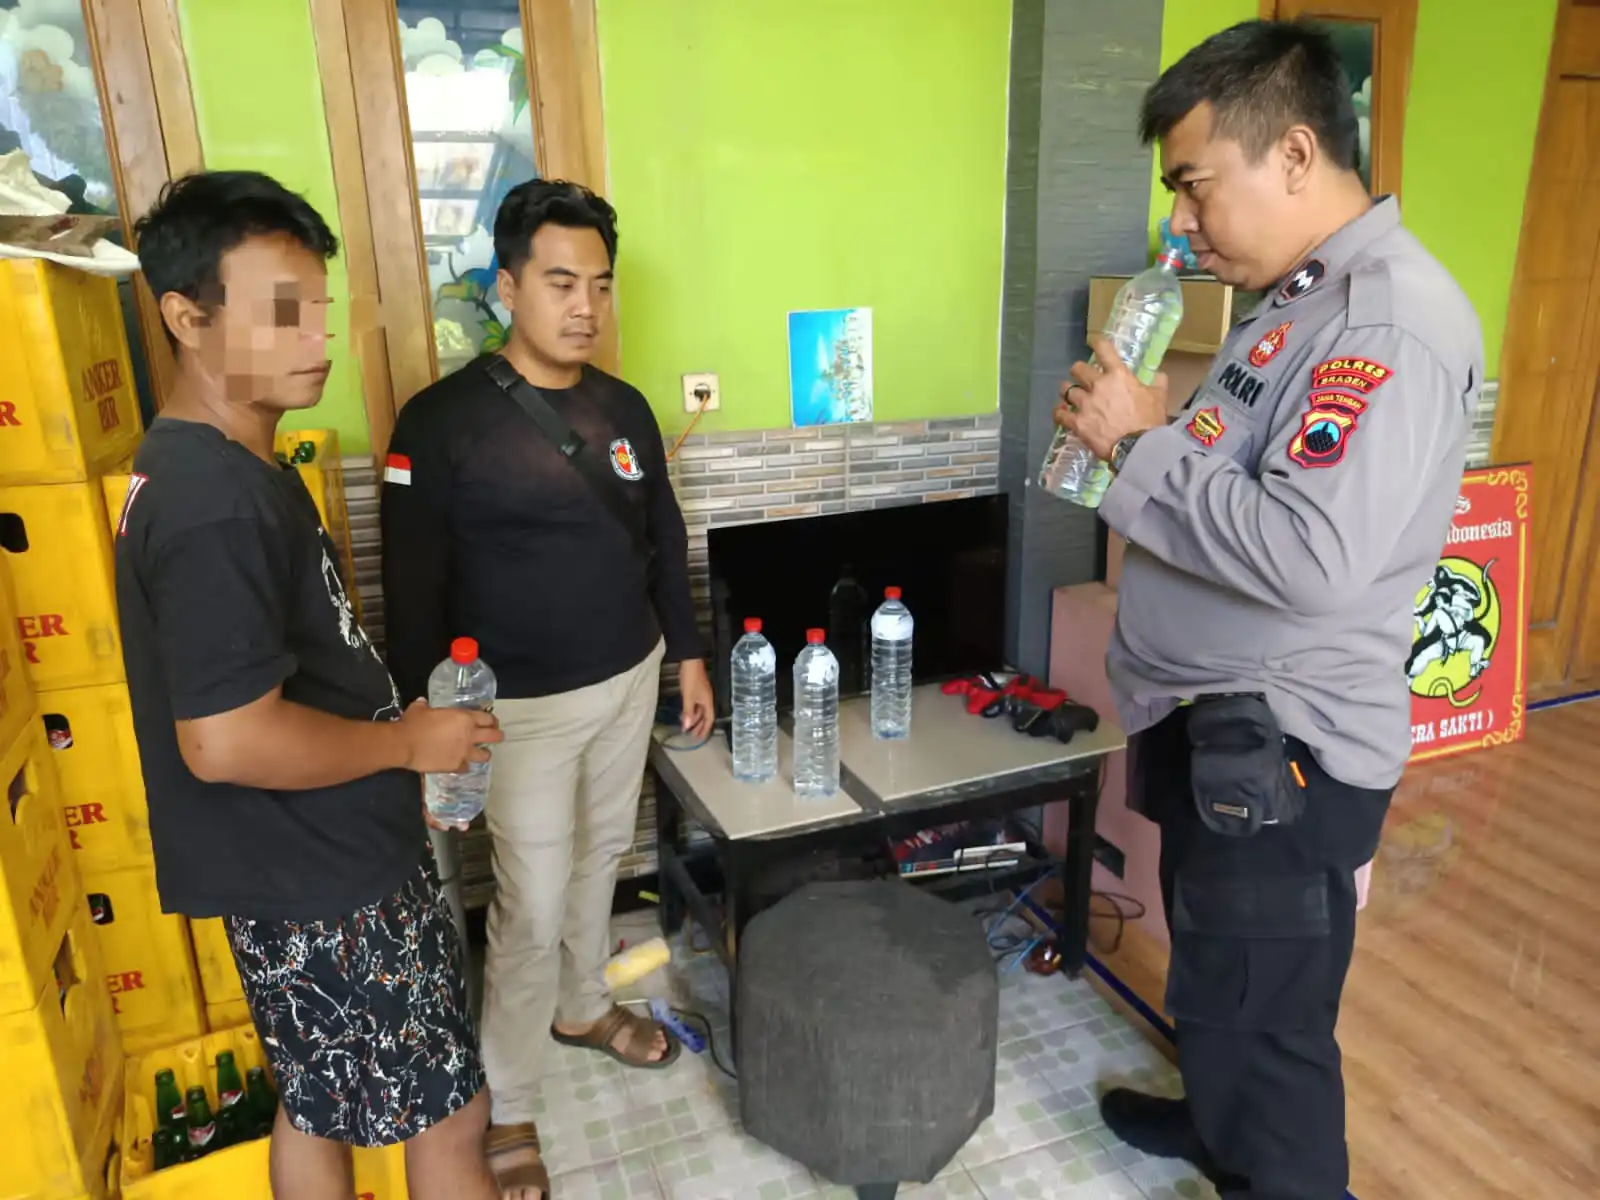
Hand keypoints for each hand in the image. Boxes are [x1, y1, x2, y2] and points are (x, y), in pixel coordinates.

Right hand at [398, 699, 502, 774]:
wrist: (404, 744)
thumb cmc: (413, 723)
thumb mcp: (420, 708)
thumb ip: (426, 705)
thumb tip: (424, 702)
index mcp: (464, 718)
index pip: (488, 718)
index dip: (491, 720)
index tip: (490, 722)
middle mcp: (469, 735)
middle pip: (494, 736)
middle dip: (496, 735)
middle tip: (494, 736)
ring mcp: (464, 752)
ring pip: (485, 755)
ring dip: (483, 753)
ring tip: (480, 753)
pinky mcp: (456, 766)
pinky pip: (467, 767)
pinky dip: (464, 765)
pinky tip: (459, 763)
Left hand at [677, 659, 714, 740]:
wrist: (690, 661)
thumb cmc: (691, 678)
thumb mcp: (688, 696)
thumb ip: (688, 712)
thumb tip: (686, 727)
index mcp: (708, 701)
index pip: (709, 719)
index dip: (705, 730)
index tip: (699, 738)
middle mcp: (707, 699)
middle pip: (705, 716)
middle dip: (700, 726)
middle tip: (692, 735)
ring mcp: (702, 694)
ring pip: (700, 710)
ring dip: (694, 719)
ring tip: (687, 726)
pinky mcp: (697, 690)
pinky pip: (696, 705)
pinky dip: (692, 711)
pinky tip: (686, 713)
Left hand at [1053, 337, 1169, 460]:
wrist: (1139, 448)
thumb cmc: (1150, 421)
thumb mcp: (1159, 398)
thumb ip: (1158, 383)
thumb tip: (1159, 375)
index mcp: (1118, 375)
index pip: (1103, 349)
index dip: (1096, 342)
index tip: (1092, 342)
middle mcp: (1098, 385)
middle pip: (1078, 368)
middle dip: (1079, 372)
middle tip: (1082, 378)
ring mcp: (1085, 404)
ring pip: (1066, 389)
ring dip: (1067, 391)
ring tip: (1069, 396)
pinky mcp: (1077, 422)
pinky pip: (1059, 413)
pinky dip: (1059, 412)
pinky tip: (1060, 413)